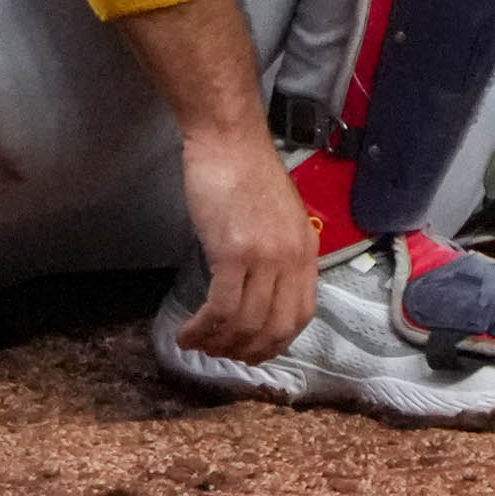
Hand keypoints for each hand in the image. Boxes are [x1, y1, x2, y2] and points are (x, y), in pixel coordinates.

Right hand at [176, 129, 320, 362]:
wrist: (229, 141)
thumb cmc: (248, 172)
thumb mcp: (280, 217)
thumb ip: (279, 253)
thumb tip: (262, 290)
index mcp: (307, 250)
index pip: (301, 314)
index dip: (276, 341)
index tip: (253, 352)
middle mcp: (292, 259)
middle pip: (275, 327)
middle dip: (246, 350)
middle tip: (222, 355)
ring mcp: (265, 257)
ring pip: (245, 324)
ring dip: (218, 343)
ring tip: (196, 344)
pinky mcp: (233, 254)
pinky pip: (221, 308)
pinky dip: (202, 328)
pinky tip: (187, 332)